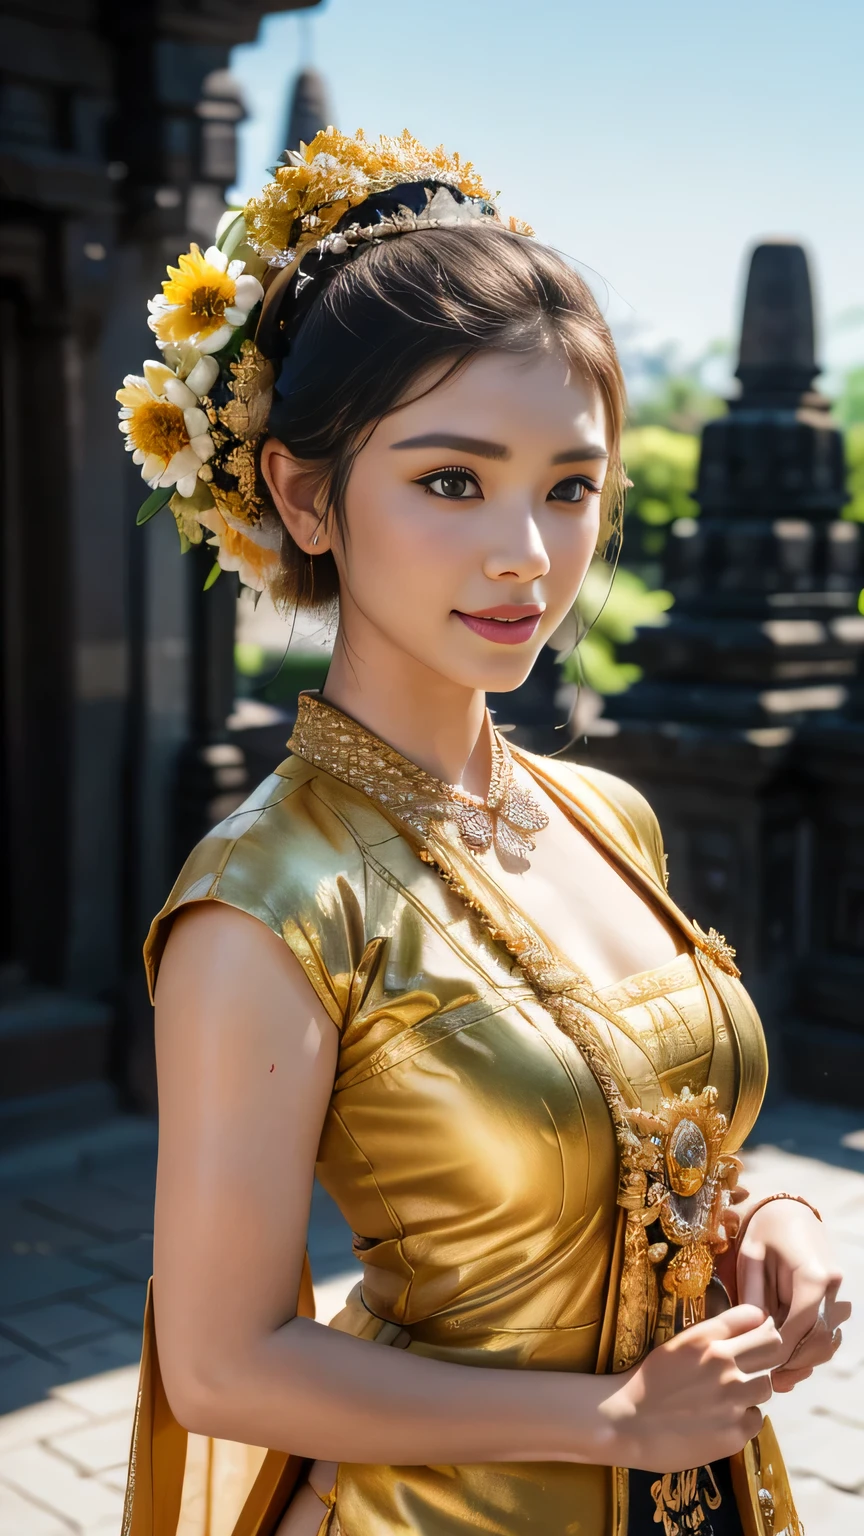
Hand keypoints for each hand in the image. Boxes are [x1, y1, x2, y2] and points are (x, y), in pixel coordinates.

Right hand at [604, 1305, 785, 1471]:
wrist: (626, 1422)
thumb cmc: (650, 1380)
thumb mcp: (680, 1343)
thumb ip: (716, 1332)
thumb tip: (755, 1320)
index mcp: (707, 1339)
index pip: (758, 1318)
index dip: (762, 1325)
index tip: (757, 1333)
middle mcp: (725, 1365)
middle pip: (774, 1348)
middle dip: (768, 1353)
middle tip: (753, 1364)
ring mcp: (732, 1400)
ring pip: (767, 1385)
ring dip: (753, 1389)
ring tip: (731, 1396)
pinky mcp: (735, 1433)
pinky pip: (757, 1418)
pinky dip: (744, 1418)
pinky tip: (723, 1419)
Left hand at [737, 1198, 850, 1391]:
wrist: (787, 1213)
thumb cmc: (763, 1234)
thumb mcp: (751, 1259)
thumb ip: (754, 1298)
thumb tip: (754, 1336)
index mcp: (813, 1275)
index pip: (803, 1324)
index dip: (782, 1349)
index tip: (760, 1365)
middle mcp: (832, 1287)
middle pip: (820, 1339)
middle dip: (794, 1362)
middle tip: (767, 1381)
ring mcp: (837, 1295)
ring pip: (827, 1342)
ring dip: (803, 1362)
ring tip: (776, 1379)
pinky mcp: (834, 1303)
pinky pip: (827, 1335)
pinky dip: (810, 1352)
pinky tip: (788, 1365)